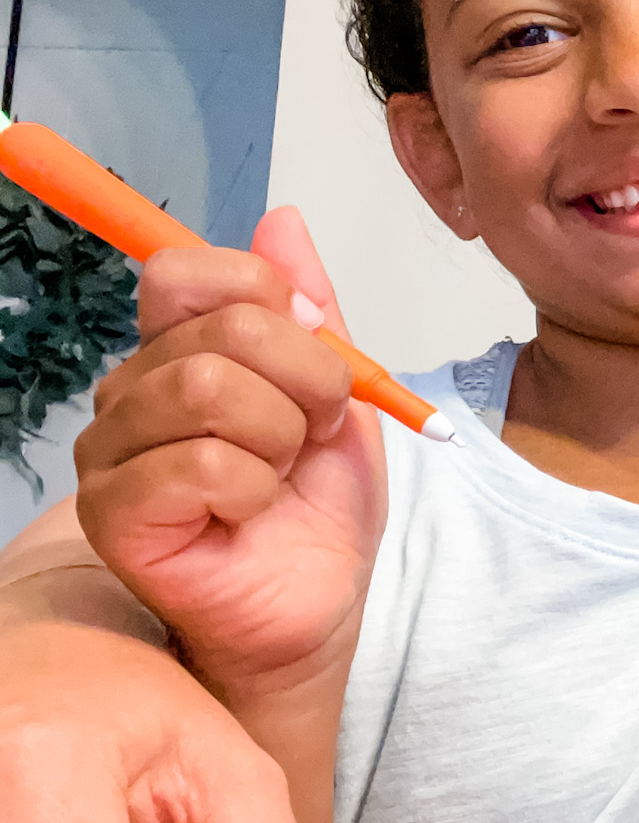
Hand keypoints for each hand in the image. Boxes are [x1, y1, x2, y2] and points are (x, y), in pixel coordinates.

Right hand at [73, 207, 387, 701]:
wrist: (318, 602)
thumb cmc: (319, 506)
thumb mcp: (341, 392)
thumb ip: (314, 309)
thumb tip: (282, 220)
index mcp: (178, 349)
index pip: (183, 270)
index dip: (267, 298)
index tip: (316, 350)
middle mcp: (131, 390)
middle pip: (225, 330)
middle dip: (309, 382)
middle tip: (315, 433)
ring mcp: (112, 451)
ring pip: (209, 389)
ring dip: (282, 436)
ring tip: (281, 475)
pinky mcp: (114, 511)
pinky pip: (202, 463)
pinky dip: (255, 488)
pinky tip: (249, 513)